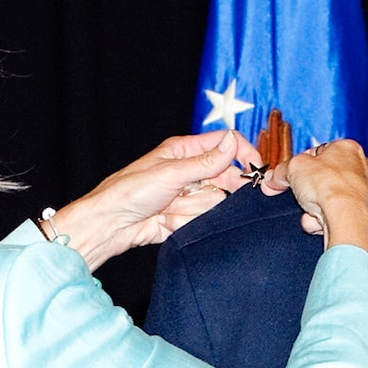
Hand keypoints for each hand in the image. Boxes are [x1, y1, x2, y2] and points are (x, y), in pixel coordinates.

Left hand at [44, 130, 258, 270]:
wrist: (111, 225)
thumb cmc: (130, 191)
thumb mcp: (171, 173)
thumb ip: (206, 161)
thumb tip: (232, 142)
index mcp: (185, 150)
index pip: (226, 144)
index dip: (244, 154)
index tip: (256, 170)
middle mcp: (191, 170)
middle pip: (227, 175)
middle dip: (221, 188)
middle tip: (205, 194)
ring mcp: (190, 194)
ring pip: (218, 200)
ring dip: (198, 206)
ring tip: (172, 207)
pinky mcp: (188, 216)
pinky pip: (206, 218)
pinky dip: (192, 220)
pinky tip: (171, 219)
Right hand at [269, 139, 367, 259]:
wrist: (348, 219)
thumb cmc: (332, 188)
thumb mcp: (293, 168)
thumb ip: (280, 171)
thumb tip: (273, 177)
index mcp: (347, 148)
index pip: (318, 152)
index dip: (299, 164)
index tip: (288, 174)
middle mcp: (361, 168)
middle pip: (323, 178)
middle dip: (307, 189)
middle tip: (298, 193)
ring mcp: (365, 192)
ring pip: (329, 199)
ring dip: (314, 206)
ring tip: (311, 209)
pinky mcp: (363, 214)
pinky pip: (335, 215)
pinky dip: (324, 220)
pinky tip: (320, 221)